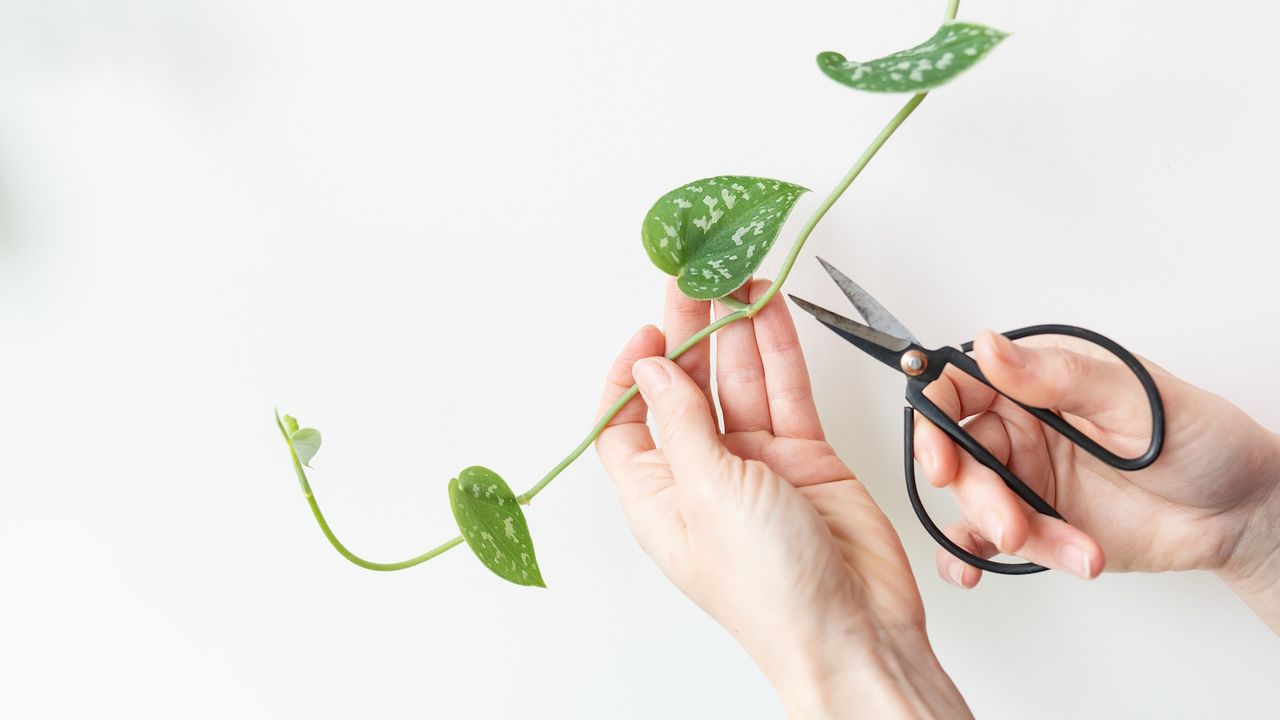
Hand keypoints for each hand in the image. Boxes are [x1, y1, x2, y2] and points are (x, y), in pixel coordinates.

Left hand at [595, 279, 969, 717]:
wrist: (854, 630)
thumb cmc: (771, 590)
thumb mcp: (708, 492)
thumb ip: (681, 422)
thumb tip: (651, 368)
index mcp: (658, 496)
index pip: (625, 422)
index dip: (630, 374)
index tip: (647, 332)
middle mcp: (703, 476)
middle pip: (686, 389)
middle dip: (688, 332)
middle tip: (694, 277)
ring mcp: (757, 465)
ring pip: (739, 382)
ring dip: (736, 329)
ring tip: (735, 276)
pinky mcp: (806, 458)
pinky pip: (786, 392)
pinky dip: (780, 350)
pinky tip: (770, 308)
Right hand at [914, 330, 1279, 630]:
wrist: (1241, 512)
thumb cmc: (1201, 440)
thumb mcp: (1135, 399)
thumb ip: (1057, 377)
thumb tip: (989, 347)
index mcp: (1035, 383)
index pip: (956, 388)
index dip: (934, 420)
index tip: (942, 458)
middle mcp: (1021, 429)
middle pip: (960, 457)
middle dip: (980, 498)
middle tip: (1013, 526)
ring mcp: (1026, 480)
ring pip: (976, 506)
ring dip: (1012, 536)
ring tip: (1074, 551)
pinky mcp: (1037, 525)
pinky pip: (984, 541)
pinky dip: (970, 558)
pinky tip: (973, 572)